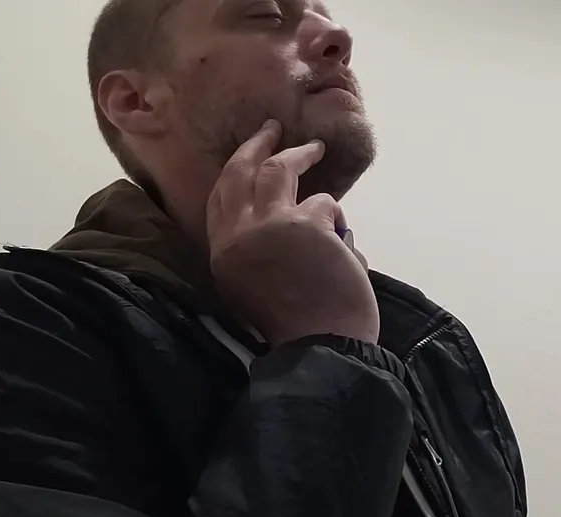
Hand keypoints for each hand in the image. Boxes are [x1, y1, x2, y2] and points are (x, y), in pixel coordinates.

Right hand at [206, 120, 377, 346]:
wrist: (321, 345)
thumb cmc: (295, 324)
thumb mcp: (254, 287)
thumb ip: (258, 249)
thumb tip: (287, 216)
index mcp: (223, 253)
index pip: (219, 197)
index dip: (235, 170)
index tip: (249, 152)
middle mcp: (238, 233)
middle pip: (242, 172)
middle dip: (258, 144)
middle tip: (272, 128)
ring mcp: (271, 225)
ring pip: (280, 170)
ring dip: (300, 155)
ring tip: (315, 149)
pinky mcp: (306, 224)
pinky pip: (325, 204)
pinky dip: (335, 218)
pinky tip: (341, 240)